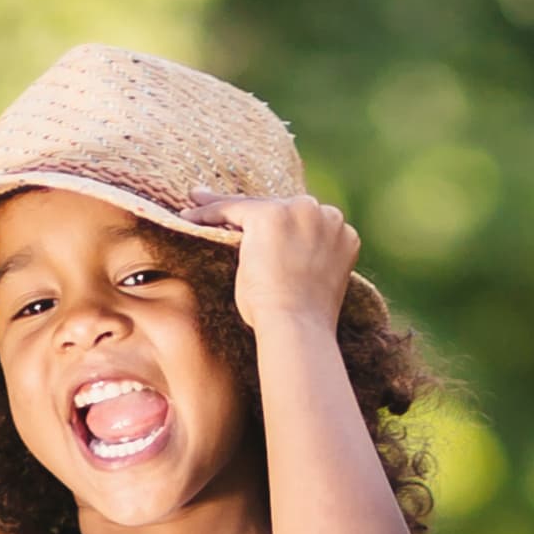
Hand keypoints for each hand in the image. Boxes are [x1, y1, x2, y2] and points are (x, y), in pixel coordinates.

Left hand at [201, 192, 359, 337]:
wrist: (298, 329)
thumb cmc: (301, 323)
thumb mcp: (310, 283)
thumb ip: (303, 260)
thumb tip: (274, 258)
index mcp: (344, 234)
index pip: (302, 222)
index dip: (278, 224)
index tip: (258, 226)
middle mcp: (326, 216)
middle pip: (281, 207)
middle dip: (253, 211)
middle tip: (222, 213)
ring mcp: (300, 212)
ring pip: (255, 205)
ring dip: (226, 208)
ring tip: (197, 209)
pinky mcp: (270, 215)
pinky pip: (232, 208)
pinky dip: (208, 212)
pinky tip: (189, 216)